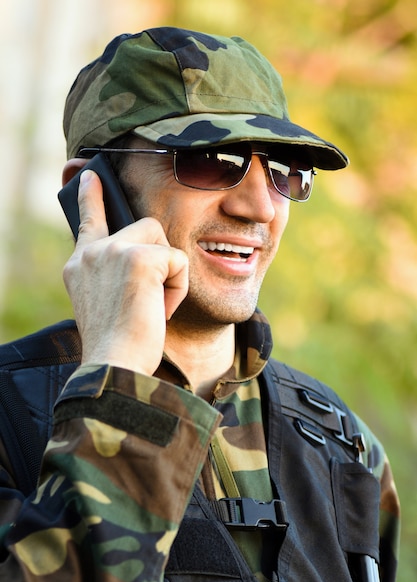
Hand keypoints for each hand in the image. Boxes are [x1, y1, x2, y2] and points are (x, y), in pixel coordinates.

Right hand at [63, 169, 188, 375]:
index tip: (89, 177)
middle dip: (160, 258)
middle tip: (151, 298)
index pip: (89, 221)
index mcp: (80, 265)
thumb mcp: (105, 303)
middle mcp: (92, 253)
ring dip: (168, 274)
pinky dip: (177, 288)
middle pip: (145, 228)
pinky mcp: (140, 258)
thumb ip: (114, 274)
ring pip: (162, 240)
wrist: (114, 364)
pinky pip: (177, 261)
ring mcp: (113, 251)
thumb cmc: (117, 344)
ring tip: (153, 305)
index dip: (91, 198)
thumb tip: (147, 257)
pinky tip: (160, 309)